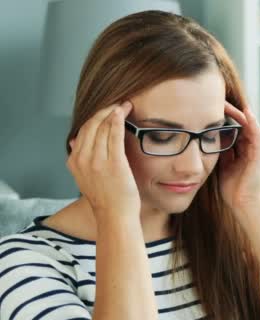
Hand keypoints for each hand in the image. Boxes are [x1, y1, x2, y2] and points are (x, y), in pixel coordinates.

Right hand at [67, 101, 139, 219]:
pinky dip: (117, 120)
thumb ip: (80, 160)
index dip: (94, 116)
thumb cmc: (106, 199)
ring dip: (113, 111)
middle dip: (104, 109)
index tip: (106, 108)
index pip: (82, 131)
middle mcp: (83, 159)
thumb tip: (75, 141)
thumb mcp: (85, 178)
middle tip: (117, 101)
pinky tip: (123, 111)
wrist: (115, 217)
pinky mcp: (114, 163)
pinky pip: (114, 135)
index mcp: (74, 162)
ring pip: (102, 127)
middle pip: (91, 125)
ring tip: (124, 103)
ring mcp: (97, 161)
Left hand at [218, 101, 259, 209]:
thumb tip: (212, 139)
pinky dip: (252, 122)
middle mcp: (254, 148)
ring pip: (250, 125)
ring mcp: (259, 151)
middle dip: (231, 111)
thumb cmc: (233, 190)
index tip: (211, 108)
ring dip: (239, 113)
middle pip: (243, 124)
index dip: (226, 117)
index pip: (236, 128)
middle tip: (217, 100)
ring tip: (227, 102)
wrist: (243, 205)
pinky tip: (245, 112)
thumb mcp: (223, 166)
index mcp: (245, 151)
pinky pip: (258, 134)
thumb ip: (222, 152)